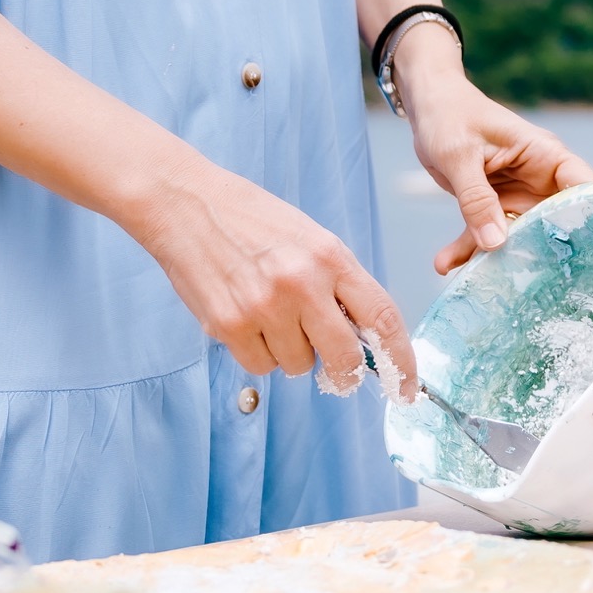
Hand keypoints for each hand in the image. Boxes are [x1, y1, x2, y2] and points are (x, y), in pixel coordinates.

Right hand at [127, 156, 416, 398]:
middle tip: (333, 366)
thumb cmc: (251, 220)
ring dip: (290, 352)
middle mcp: (302, 283)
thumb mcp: (311, 239)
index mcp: (331, 257)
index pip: (383, 319)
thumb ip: (340, 285)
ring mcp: (264, 307)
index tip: (406, 388)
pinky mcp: (229, 326)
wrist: (185, 204)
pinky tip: (246, 318)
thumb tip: (365, 338)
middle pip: (345, 358)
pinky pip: (260, 367)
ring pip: (298, 366)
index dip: (401, 362)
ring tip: (270, 314)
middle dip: (343, 370)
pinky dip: (258, 353)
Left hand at [395, 35, 592, 273]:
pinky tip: (445, 264)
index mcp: (544, 155)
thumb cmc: (449, 116)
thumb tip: (496, 244)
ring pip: (518, 235)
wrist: (427, 107)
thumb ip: (476, 199)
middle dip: (545, 253)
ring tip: (474, 281)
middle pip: (556, 222)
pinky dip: (468, 250)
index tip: (589, 256)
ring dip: (496, 258)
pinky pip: (486, 233)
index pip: (583, 187)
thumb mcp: (459, 155)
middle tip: (532, 286)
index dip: (592, 219)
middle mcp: (538, 178)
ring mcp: (518, 194)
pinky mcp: (493, 205)